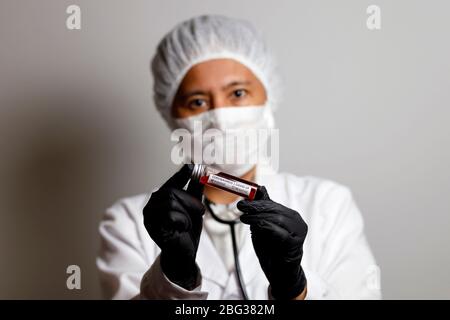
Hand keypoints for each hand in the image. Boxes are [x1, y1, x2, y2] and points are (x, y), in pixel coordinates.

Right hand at [143, 164, 204, 289]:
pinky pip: (171, 215)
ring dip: (186, 214)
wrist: (184, 254)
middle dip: (190, 201)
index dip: (180, 175)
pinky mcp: (152, 226)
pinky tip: (180, 230)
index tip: (191, 166)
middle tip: (200, 212)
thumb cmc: (187, 231)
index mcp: (160, 200)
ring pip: (171, 202)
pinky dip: (182, 222)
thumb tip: (201, 172)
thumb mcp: (194, 208)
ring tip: (186, 224)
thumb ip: (195, 191)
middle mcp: (151, 206)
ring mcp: (150, 216)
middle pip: (172, 191)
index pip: (170, 183)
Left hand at [238, 186, 307, 299]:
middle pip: (275, 209)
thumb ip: (261, 211)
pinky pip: (279, 232)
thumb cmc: (272, 249)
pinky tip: (255, 226)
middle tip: (241, 206)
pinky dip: (266, 227)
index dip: (257, 199)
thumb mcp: (263, 227)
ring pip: (276, 218)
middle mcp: (297, 221)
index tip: (242, 199)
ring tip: (244, 217)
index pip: (272, 203)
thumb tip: (257, 189)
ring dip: (257, 217)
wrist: (280, 273)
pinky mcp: (295, 243)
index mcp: (290, 216)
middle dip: (256, 206)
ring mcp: (298, 232)